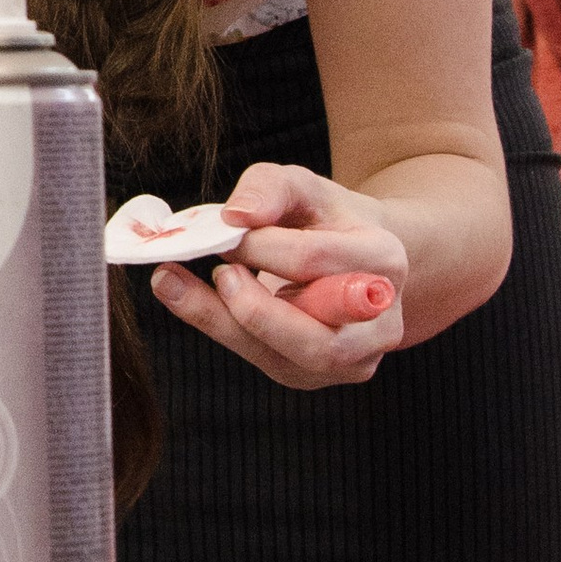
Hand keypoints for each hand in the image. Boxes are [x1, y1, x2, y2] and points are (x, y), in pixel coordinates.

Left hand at [147, 159, 407, 390]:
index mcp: (384, 261)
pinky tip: (191, 301)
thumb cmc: (324, 219)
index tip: (226, 231)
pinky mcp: (320, 374)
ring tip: (176, 285)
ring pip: (291, 361)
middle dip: (254, 310)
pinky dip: (225, 333)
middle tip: (214, 273)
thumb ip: (269, 188)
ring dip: (228, 325)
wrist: (353, 257)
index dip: (261, 247)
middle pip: (317, 338)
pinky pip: (271, 364)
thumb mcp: (301, 187)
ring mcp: (355, 358)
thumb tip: (235, 216)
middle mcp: (380, 322)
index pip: (314, 261)